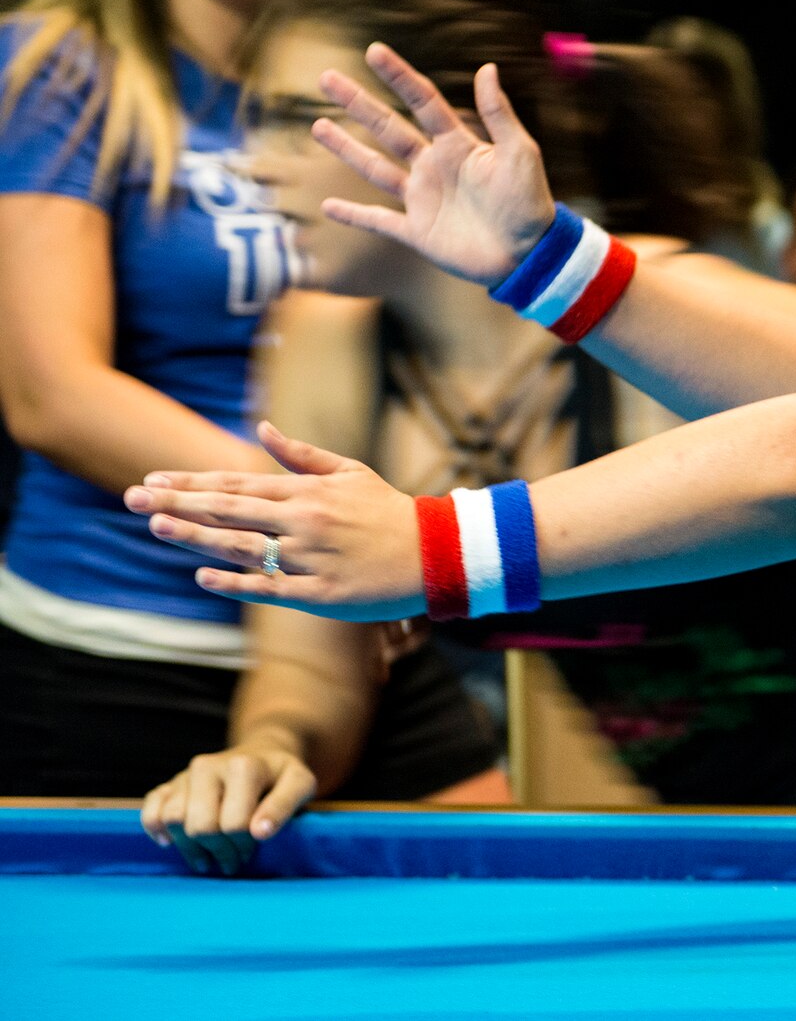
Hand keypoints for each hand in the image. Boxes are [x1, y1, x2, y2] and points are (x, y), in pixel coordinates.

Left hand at [124, 421, 425, 622]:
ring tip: (157, 526)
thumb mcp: (350, 472)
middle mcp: (304, 521)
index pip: (237, 482)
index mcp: (308, 492)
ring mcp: (311, 558)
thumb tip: (264, 427)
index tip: (153, 478)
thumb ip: (302, 454)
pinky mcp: (323, 593)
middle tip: (132, 497)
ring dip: (197, 537)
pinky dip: (236, 582)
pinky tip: (204, 576)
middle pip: (230, 510)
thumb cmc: (391, 511)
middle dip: (178, 503)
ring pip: (243, 546)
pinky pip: (271, 587)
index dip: (191, 480)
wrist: (437, 553)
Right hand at [140, 744, 316, 875]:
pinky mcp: (170, 782)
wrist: (262, 752)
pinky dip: (156, 828)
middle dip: (217, 851)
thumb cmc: (281, 775)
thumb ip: (285, 806)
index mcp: (244, 767)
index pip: (234, 823)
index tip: (251, 852)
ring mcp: (186, 774)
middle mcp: (209, 766)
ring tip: (206, 858)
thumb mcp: (300, 784)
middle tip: (231, 861)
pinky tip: (170, 841)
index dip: (243, 846)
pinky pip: (150, 809)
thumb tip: (260, 832)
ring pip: (173, 819)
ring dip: (188, 847)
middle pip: (201, 826)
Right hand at [312, 42, 557, 287]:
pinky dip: (354, 215)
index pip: (422, 102)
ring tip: (317, 125)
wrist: (531, 254)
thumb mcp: (519, 153)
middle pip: (388, 128)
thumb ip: (499, 113)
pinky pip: (378, 221)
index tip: (374, 51)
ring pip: (376, 168)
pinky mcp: (418, 232)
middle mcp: (435, 167)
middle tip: (327, 78)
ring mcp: (423, 199)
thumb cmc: (530, 202)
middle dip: (358, 104)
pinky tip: (328, 205)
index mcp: (457, 145)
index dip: (399, 76)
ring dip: (346, 148)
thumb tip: (487, 67)